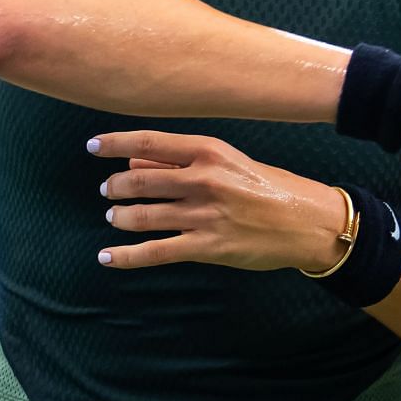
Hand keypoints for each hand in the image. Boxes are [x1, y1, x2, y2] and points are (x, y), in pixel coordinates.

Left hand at [88, 131, 348, 272]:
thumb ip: (183, 163)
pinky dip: (126, 256)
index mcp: (210, 151)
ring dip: (121, 217)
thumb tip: (137, 163)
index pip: (150, 143)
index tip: (92, 146)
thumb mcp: (230, 163)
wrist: (308, 222)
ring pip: (144, 216)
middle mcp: (204, 180)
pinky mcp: (207, 247)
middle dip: (116, 187)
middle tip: (107, 190)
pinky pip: (156, 252)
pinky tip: (107, 257)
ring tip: (114, 217)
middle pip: (140, 181)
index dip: (116, 143)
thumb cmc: (270, 188)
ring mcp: (205, 215)